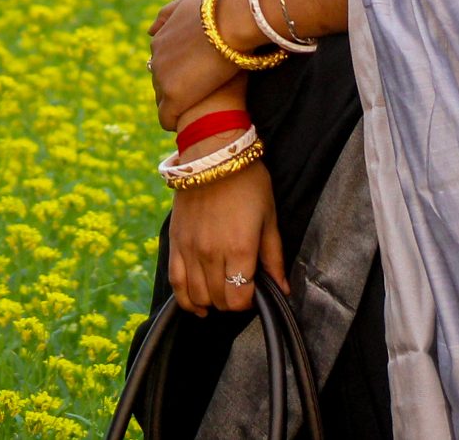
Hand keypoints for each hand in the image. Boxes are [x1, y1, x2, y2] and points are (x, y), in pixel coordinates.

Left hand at [147, 0, 258, 129]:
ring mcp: (163, 79)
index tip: (195, 76)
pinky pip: (167, 119)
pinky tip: (187, 124)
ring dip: (176, 105)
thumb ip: (166, 15)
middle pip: (160, 82)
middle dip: (176, 88)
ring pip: (163, 100)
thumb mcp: (185, 4)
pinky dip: (174, 122)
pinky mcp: (175, 98)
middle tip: (199, 95)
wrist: (231, 20)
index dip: (178, 71)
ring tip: (196, 111)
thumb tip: (150, 32)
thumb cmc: (216, 9)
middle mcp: (156, 60)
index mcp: (159, 40)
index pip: (161, 63)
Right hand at [168, 152, 285, 316]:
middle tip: (240, 289)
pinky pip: (175, 281)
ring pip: (196, 295)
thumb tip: (283, 289)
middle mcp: (211, 253)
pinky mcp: (175, 241)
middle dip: (232, 301)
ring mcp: (190, 249)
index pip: (239, 298)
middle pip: (219, 299)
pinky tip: (196, 304)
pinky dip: (184, 299)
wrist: (213, 153)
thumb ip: (274, 257)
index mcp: (239, 249)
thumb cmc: (248, 182)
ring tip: (220, 295)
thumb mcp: (269, 218)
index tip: (255, 291)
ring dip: (210, 302)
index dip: (249, 302)